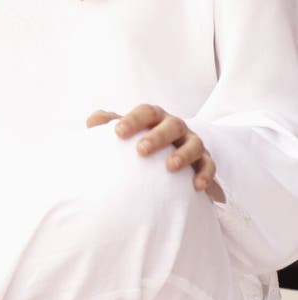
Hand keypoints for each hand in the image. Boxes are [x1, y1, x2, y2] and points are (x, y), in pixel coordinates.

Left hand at [86, 104, 225, 202]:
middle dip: (157, 136)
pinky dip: (204, 174)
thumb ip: (108, 123)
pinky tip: (195, 186)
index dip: (133, 120)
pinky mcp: (204, 160)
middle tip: (141, 150)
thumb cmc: (141, 139)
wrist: (169, 152)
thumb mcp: (126, 129)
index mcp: (155, 117)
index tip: (117, 133)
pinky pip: (208, 165)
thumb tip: (91, 123)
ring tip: (169, 167)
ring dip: (183, 154)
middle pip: (171, 125)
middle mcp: (175, 126)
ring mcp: (191, 142)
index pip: (146, 112)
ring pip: (193, 144)